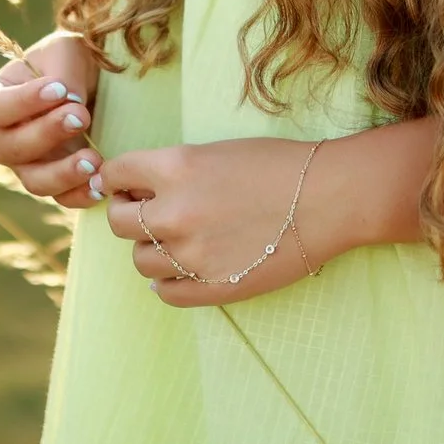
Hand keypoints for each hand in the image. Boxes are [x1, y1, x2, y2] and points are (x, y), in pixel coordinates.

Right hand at [0, 31, 104, 208]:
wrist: (98, 81)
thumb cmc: (70, 59)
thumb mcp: (65, 51)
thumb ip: (62, 73)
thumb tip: (69, 102)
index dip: (20, 103)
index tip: (58, 89)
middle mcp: (2, 137)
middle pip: (9, 148)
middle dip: (46, 134)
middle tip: (81, 116)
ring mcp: (27, 164)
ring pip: (34, 181)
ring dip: (63, 172)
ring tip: (93, 159)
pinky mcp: (56, 183)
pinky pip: (62, 198)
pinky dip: (80, 194)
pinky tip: (100, 185)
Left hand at [101, 138, 331, 306]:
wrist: (329, 197)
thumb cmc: (278, 165)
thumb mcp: (215, 151)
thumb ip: (173, 170)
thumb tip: (138, 189)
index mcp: (175, 167)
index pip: (114, 174)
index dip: (117, 179)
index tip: (126, 185)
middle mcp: (175, 212)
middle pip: (118, 221)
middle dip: (129, 214)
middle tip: (147, 212)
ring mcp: (193, 254)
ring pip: (139, 260)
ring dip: (150, 249)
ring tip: (173, 242)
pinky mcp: (213, 287)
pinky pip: (165, 292)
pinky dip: (166, 282)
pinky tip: (180, 270)